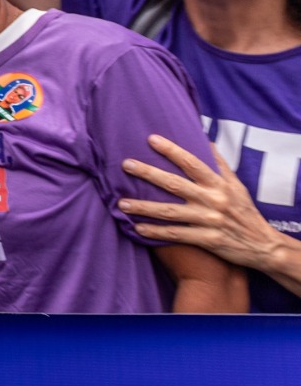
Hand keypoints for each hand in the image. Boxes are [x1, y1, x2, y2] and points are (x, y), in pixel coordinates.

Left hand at [120, 134, 287, 272]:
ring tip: (121, 203)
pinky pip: (177, 235)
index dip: (171, 150)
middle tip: (125, 164)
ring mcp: (210, 221)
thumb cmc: (245, 211)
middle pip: (175, 184)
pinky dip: (156, 232)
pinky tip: (137, 228)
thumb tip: (205, 141)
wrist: (264, 246)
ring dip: (144, 207)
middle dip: (148, 173)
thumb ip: (219, 164)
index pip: (192, 162)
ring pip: (170, 212)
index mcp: (219, 184)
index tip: (151, 139)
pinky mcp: (208, 240)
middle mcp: (213, 200)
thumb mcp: (237, 185)